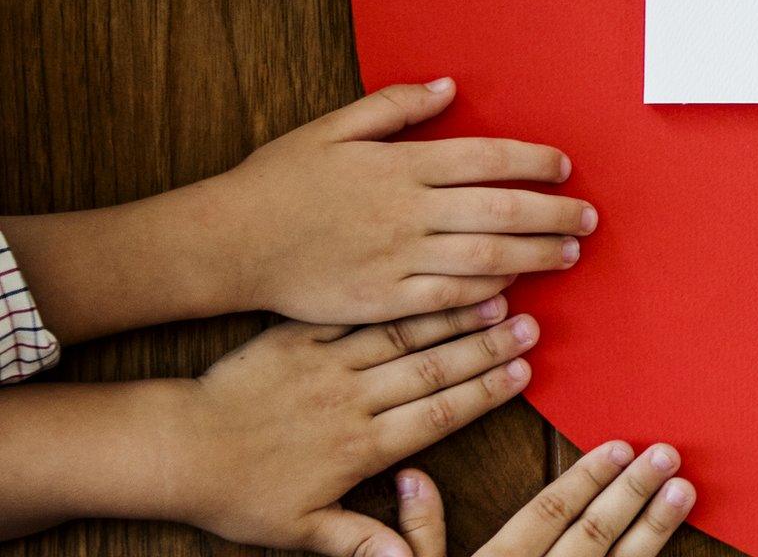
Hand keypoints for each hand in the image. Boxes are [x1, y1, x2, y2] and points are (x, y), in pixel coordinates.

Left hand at [174, 302, 537, 556]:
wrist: (176, 449)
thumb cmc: (238, 496)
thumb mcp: (300, 531)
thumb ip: (361, 542)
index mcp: (359, 447)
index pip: (438, 414)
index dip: (486, 392)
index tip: (524, 372)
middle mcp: (352, 400)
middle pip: (434, 369)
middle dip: (488, 347)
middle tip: (530, 327)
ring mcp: (325, 364)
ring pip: (403, 336)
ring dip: (453, 315)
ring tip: (497, 295)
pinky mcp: (297, 338)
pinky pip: (355, 315)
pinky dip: (394, 299)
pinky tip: (423, 279)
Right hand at [182, 79, 592, 323]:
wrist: (228, 243)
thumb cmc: (279, 181)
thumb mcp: (331, 128)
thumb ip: (394, 105)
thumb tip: (449, 85)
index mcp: (401, 164)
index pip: (487, 157)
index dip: (533, 161)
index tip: (564, 167)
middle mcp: (408, 210)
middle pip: (500, 209)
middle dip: (553, 213)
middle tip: (588, 218)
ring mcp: (398, 258)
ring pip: (484, 256)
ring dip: (535, 255)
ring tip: (568, 255)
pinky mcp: (383, 299)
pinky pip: (449, 297)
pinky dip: (486, 293)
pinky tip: (513, 291)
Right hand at [395, 440, 695, 556]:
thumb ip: (421, 533)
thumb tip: (414, 476)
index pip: (547, 513)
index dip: (586, 478)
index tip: (620, 447)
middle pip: (591, 535)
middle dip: (631, 492)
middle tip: (667, 455)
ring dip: (653, 530)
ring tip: (684, 492)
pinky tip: (675, 553)